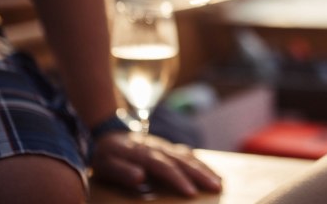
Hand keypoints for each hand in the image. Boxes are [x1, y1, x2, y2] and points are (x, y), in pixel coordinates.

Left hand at [91, 132, 221, 196]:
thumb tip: (140, 177)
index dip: (178, 179)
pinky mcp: (170, 148)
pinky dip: (201, 163)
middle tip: (216, 188)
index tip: (191, 193)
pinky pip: (189, 154)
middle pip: (183, 161)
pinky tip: (211, 171)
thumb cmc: (107, 155)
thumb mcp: (106, 164)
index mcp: (143, 152)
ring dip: (205, 169)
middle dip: (201, 175)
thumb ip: (121, 171)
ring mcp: (166, 146)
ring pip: (189, 157)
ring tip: (220, 182)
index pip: (164, 167)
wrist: (110, 133)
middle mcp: (159, 148)